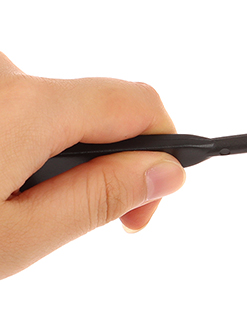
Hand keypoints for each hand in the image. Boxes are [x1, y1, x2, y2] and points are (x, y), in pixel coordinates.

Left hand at [0, 52, 184, 278]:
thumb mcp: (13, 237)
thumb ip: (97, 198)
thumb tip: (165, 171)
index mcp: (29, 105)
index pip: (139, 103)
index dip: (163, 150)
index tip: (145, 203)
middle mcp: (7, 75)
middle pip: (99, 108)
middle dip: (105, 162)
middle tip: (70, 223)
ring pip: (59, 110)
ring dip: (58, 154)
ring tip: (10, 209)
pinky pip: (23, 104)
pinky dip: (23, 141)